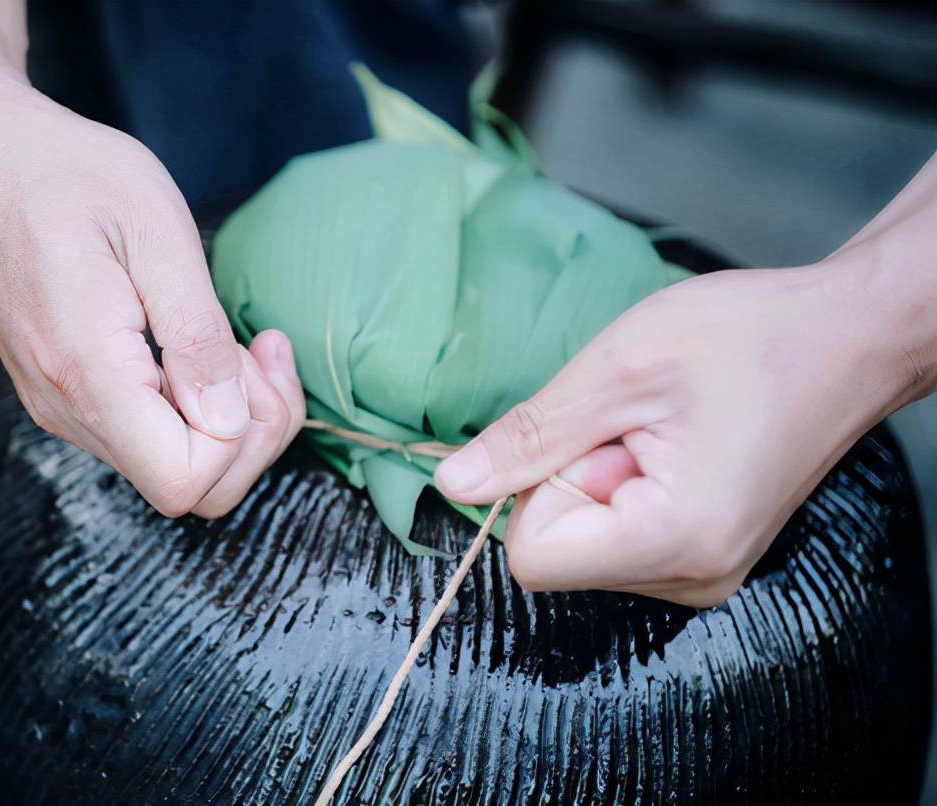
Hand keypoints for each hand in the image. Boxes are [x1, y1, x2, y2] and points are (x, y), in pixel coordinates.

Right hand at [0, 79, 304, 517]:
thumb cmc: (62, 172)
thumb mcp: (155, 227)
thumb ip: (195, 333)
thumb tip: (230, 420)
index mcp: (87, 370)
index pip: (184, 479)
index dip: (245, 435)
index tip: (258, 353)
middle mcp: (66, 406)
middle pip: (184, 488)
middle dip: (251, 434)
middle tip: (264, 351)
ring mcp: (59, 405)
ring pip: (167, 465)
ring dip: (226, 418)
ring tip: (241, 341)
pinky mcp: (63, 393)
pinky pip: (143, 435)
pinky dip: (191, 406)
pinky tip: (201, 348)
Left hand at [435, 246, 931, 606]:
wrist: (849, 338)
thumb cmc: (750, 337)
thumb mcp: (618, 369)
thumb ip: (530, 436)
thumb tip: (452, 484)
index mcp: (674, 540)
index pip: (531, 557)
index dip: (539, 485)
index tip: (594, 433)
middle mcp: (692, 577)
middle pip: (557, 553)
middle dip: (573, 478)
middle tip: (637, 423)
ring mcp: (703, 573)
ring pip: (584, 544)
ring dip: (599, 478)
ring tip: (662, 429)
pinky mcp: (704, 555)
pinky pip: (618, 536)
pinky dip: (624, 485)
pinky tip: (673, 444)